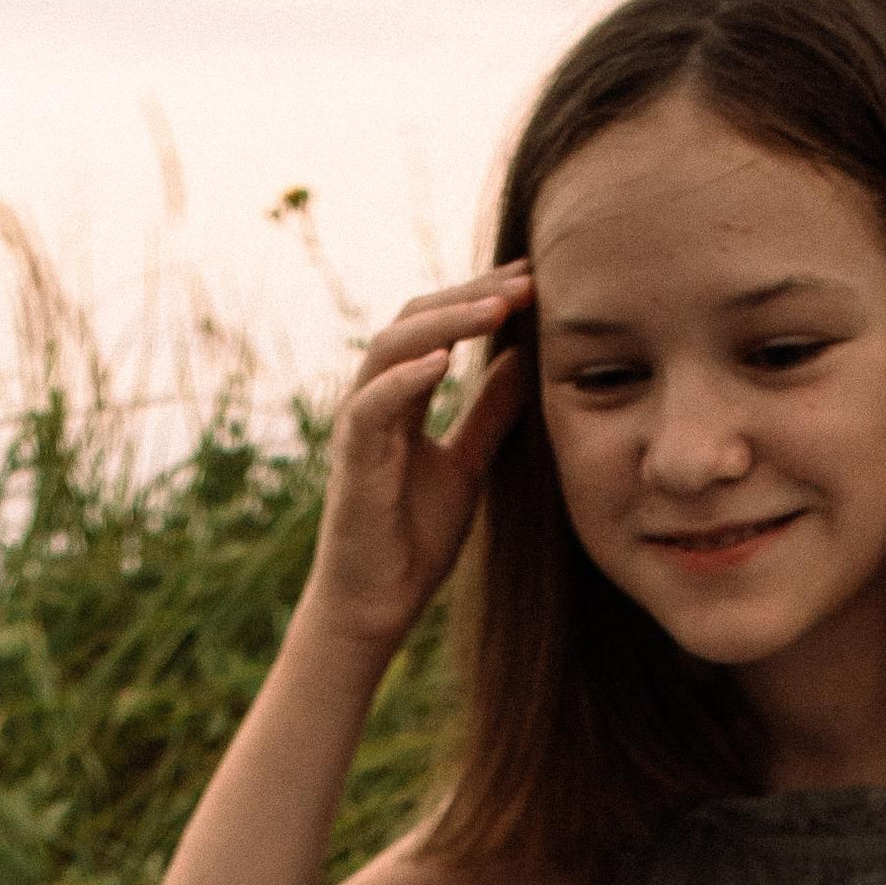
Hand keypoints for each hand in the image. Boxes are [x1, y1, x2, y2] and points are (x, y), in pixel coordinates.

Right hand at [301, 265, 534, 659]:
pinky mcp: (351, 461)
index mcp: (402, 397)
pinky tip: (445, 360)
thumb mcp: (469, 464)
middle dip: (471, 294)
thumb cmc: (414, 540)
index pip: (439, 326)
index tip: (534, 279)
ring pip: (390, 349)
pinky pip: (371, 406)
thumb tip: (522, 359)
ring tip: (497, 307)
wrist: (378, 605)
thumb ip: (490, 413)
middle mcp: (375, 400)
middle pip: (415, 320)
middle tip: (525, 279)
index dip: (483, 297)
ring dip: (445, 322)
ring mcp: (359, 427)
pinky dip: (404, 379)